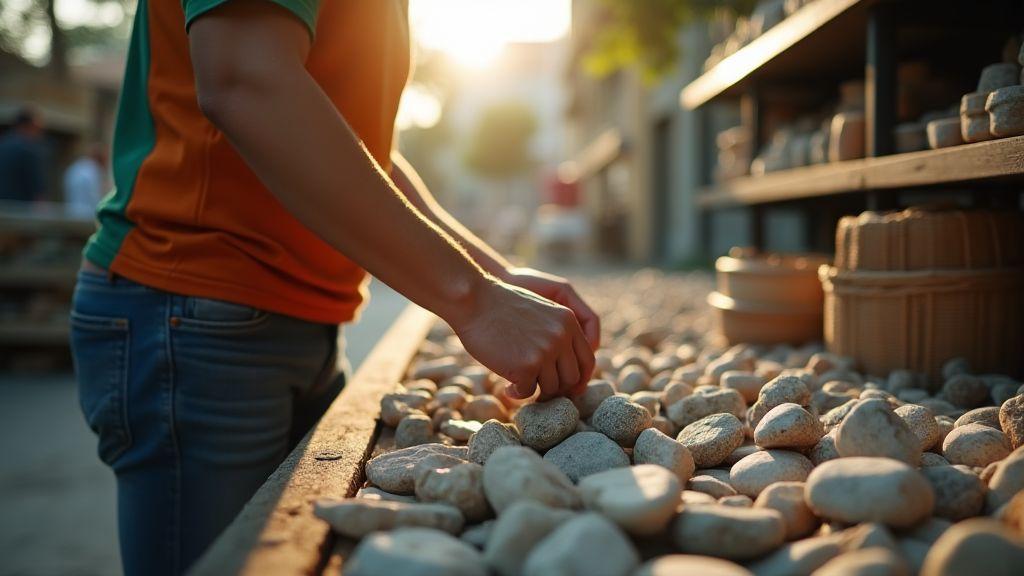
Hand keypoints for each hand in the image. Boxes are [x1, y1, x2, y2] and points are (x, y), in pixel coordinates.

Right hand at [449, 279, 594, 399]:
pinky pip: (528, 392)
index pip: (588, 360)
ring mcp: (545, 352)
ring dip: (535, 391)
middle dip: (555, 388)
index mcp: (569, 322)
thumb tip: (564, 368)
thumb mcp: (541, 311)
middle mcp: (561, 337)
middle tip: (538, 389)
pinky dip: (517, 394)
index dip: (580, 379)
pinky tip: (507, 388)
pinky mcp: (526, 366)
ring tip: (518, 385)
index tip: (568, 389)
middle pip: (572, 379)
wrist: (474, 300)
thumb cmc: (500, 307)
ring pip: (551, 388)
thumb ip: (557, 333)